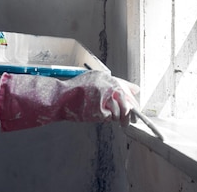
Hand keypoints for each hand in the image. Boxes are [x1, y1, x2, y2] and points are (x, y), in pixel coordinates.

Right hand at [0, 70, 139, 131]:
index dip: (132, 100)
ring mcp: (103, 97)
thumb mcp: (95, 80)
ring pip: (119, 111)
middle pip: (127, 101)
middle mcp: (107, 84)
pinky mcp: (98, 109)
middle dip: (129, 112)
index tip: (135, 107)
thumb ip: (114, 83)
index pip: (125, 88)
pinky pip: (109, 118)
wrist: (60, 98)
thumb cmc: (76, 90)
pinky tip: (96, 114)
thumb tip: (136, 90)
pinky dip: (105, 118)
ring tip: (103, 113)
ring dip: (116, 116)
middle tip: (129, 119)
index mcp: (106, 77)